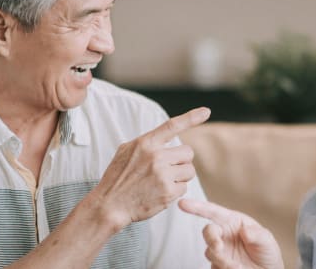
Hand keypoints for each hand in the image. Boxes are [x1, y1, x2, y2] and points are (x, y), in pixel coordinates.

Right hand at [93, 107, 210, 227]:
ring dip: (180, 176)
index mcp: (145, 143)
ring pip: (189, 170)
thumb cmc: (117, 178)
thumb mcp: (126, 152)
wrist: (110, 205)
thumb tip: (165, 137)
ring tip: (162, 181)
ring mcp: (163, 174)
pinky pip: (184, 187)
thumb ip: (146, 143)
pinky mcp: (168, 192)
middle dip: (181, 161)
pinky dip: (175, 191)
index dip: (191, 117)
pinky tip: (160, 193)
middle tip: (168, 169)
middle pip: (188, 152)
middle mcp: (156, 156)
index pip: (172, 125)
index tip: (206, 111)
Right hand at [179, 199, 283, 268]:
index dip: (197, 207)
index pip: (213, 211)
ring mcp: (220, 250)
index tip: (183, 203)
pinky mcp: (217, 265)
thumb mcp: (267, 240)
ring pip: (210, 252)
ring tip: (237, 267)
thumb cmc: (267, 252)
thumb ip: (257, 234)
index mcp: (233, 221)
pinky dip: (223, 268)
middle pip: (208, 231)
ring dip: (222, 259)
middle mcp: (223, 234)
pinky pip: (214, 266)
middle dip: (212, 239)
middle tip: (219, 247)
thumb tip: (244, 230)